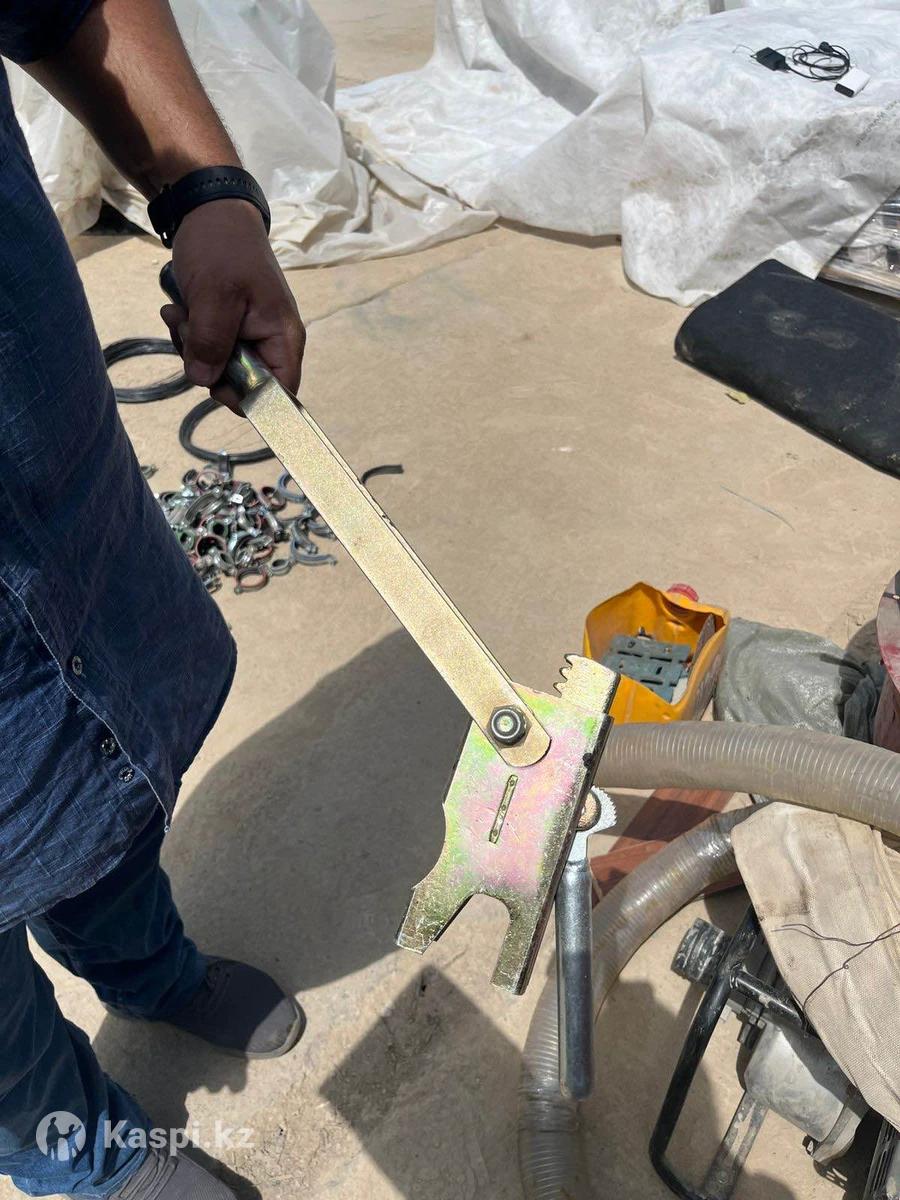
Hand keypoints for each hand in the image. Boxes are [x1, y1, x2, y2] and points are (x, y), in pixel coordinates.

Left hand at [160, 199, 304, 412]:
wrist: (208, 209)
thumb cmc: (221, 247)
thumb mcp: (214, 295)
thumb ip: (212, 342)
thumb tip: (204, 381)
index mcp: (282, 337)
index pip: (280, 394)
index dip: (250, 400)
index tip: (214, 383)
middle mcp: (271, 342)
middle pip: (244, 384)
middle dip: (209, 365)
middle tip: (189, 331)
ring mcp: (249, 335)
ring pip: (220, 368)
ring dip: (192, 348)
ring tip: (181, 314)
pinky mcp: (228, 327)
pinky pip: (208, 350)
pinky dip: (190, 336)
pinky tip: (180, 311)